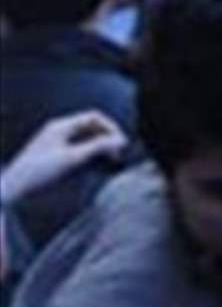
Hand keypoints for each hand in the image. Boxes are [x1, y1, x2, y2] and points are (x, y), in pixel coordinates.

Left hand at [0, 111, 128, 206]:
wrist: (13, 189)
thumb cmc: (39, 172)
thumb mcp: (73, 158)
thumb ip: (99, 147)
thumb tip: (122, 140)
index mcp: (61, 126)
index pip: (94, 117)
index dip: (111, 128)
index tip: (121, 143)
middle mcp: (58, 131)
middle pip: (91, 128)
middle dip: (106, 140)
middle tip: (117, 156)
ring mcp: (55, 143)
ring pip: (85, 141)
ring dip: (98, 150)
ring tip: (107, 164)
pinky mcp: (54, 155)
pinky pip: (77, 151)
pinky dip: (88, 158)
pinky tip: (93, 169)